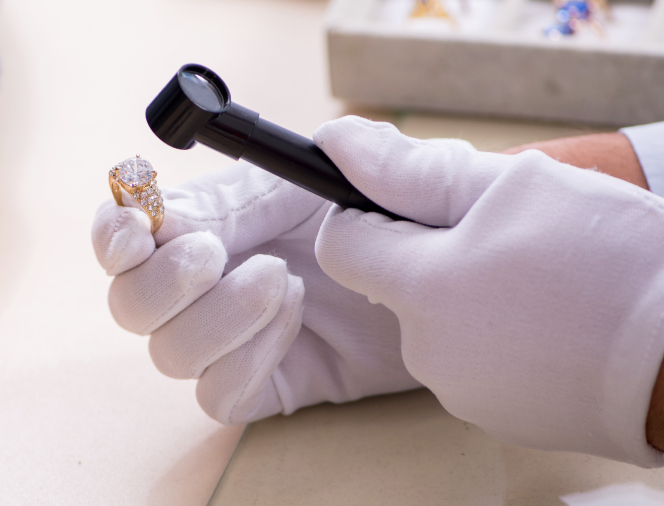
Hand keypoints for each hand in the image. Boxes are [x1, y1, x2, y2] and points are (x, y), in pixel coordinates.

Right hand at [92, 163, 419, 424]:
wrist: (443, 268)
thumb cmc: (382, 210)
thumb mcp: (321, 179)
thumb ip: (250, 183)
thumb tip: (172, 203)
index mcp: (211, 225)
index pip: (126, 236)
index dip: (115, 234)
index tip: (137, 231)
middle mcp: (211, 286)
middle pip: (131, 305)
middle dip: (165, 281)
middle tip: (216, 255)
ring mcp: (236, 339)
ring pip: (169, 354)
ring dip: (219, 316)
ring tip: (284, 280)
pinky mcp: (268, 382)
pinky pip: (219, 394)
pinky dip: (247, 359)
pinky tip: (297, 319)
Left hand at [313, 117, 663, 465]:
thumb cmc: (611, 256)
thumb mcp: (514, 187)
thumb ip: (412, 171)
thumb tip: (338, 144)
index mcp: (422, 289)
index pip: (341, 245)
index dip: (365, 214)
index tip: (410, 204)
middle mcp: (427, 351)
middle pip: (397, 285)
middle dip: (435, 252)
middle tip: (506, 235)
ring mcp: (461, 390)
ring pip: (438, 322)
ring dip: (469, 293)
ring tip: (538, 279)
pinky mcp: (496, 416)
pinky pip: (473, 360)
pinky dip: (496, 336)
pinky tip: (548, 321)